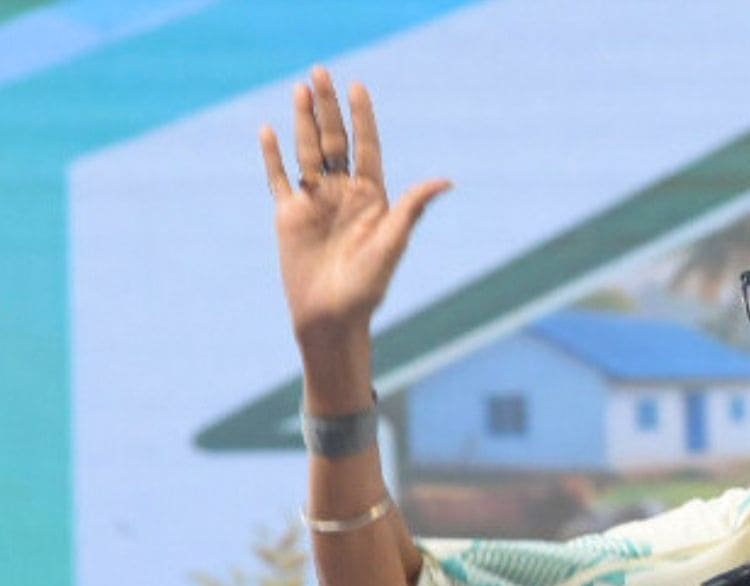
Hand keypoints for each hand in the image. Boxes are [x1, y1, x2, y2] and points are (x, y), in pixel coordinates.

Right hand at [260, 67, 451, 351]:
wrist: (333, 317)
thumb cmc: (369, 286)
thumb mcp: (393, 243)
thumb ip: (413, 207)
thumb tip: (447, 181)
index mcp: (372, 197)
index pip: (366, 147)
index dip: (363, 118)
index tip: (359, 87)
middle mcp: (344, 194)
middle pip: (334, 141)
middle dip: (328, 108)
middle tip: (321, 72)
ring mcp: (316, 202)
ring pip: (307, 152)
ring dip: (302, 121)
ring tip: (301, 89)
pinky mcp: (290, 215)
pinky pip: (279, 179)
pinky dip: (273, 156)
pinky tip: (270, 130)